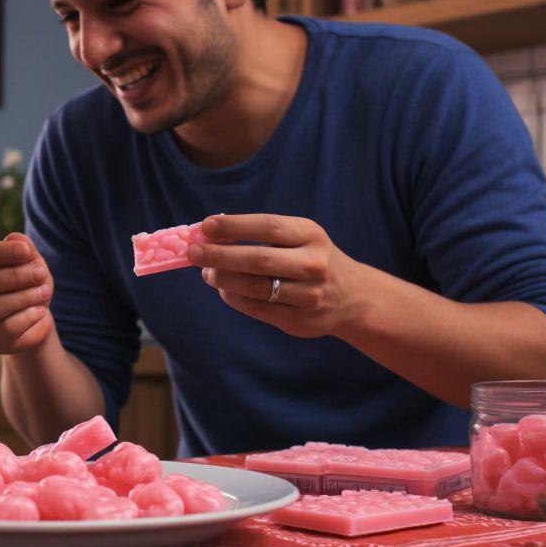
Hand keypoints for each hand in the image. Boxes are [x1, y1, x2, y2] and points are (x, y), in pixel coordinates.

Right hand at [0, 232, 54, 353]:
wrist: (33, 320)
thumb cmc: (25, 285)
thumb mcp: (29, 263)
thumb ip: (23, 249)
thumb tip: (14, 237)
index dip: (0, 251)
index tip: (26, 251)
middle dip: (16, 276)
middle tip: (41, 273)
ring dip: (23, 297)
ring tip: (45, 292)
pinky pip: (4, 328)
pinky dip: (26, 318)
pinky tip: (41, 311)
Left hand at [187, 213, 367, 337]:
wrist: (352, 297)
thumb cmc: (310, 259)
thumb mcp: (298, 238)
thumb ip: (260, 235)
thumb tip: (210, 235)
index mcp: (311, 235)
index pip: (268, 227)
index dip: (235, 225)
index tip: (206, 226)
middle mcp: (313, 264)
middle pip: (258, 260)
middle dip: (220, 256)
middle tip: (193, 252)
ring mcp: (308, 295)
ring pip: (254, 288)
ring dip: (222, 279)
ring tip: (205, 271)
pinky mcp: (299, 321)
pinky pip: (256, 309)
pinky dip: (233, 297)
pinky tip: (223, 288)